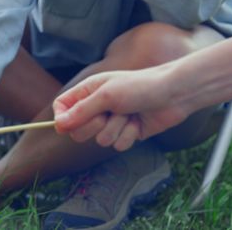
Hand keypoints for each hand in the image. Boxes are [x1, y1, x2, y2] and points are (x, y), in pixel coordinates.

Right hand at [53, 67, 190, 150]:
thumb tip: (58, 125)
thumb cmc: (139, 86)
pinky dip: (129, 135)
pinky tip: (138, 123)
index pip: (62, 106)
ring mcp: (112, 121)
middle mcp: (97, 107)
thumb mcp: (106, 96)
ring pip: (100, 140)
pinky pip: (118, 145)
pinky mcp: (126, 133)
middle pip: (78, 129)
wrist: (174, 94)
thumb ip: (81, 111)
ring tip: (128, 114)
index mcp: (88, 91)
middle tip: (107, 115)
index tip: (66, 126)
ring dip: (116, 129)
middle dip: (93, 126)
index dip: (62, 118)